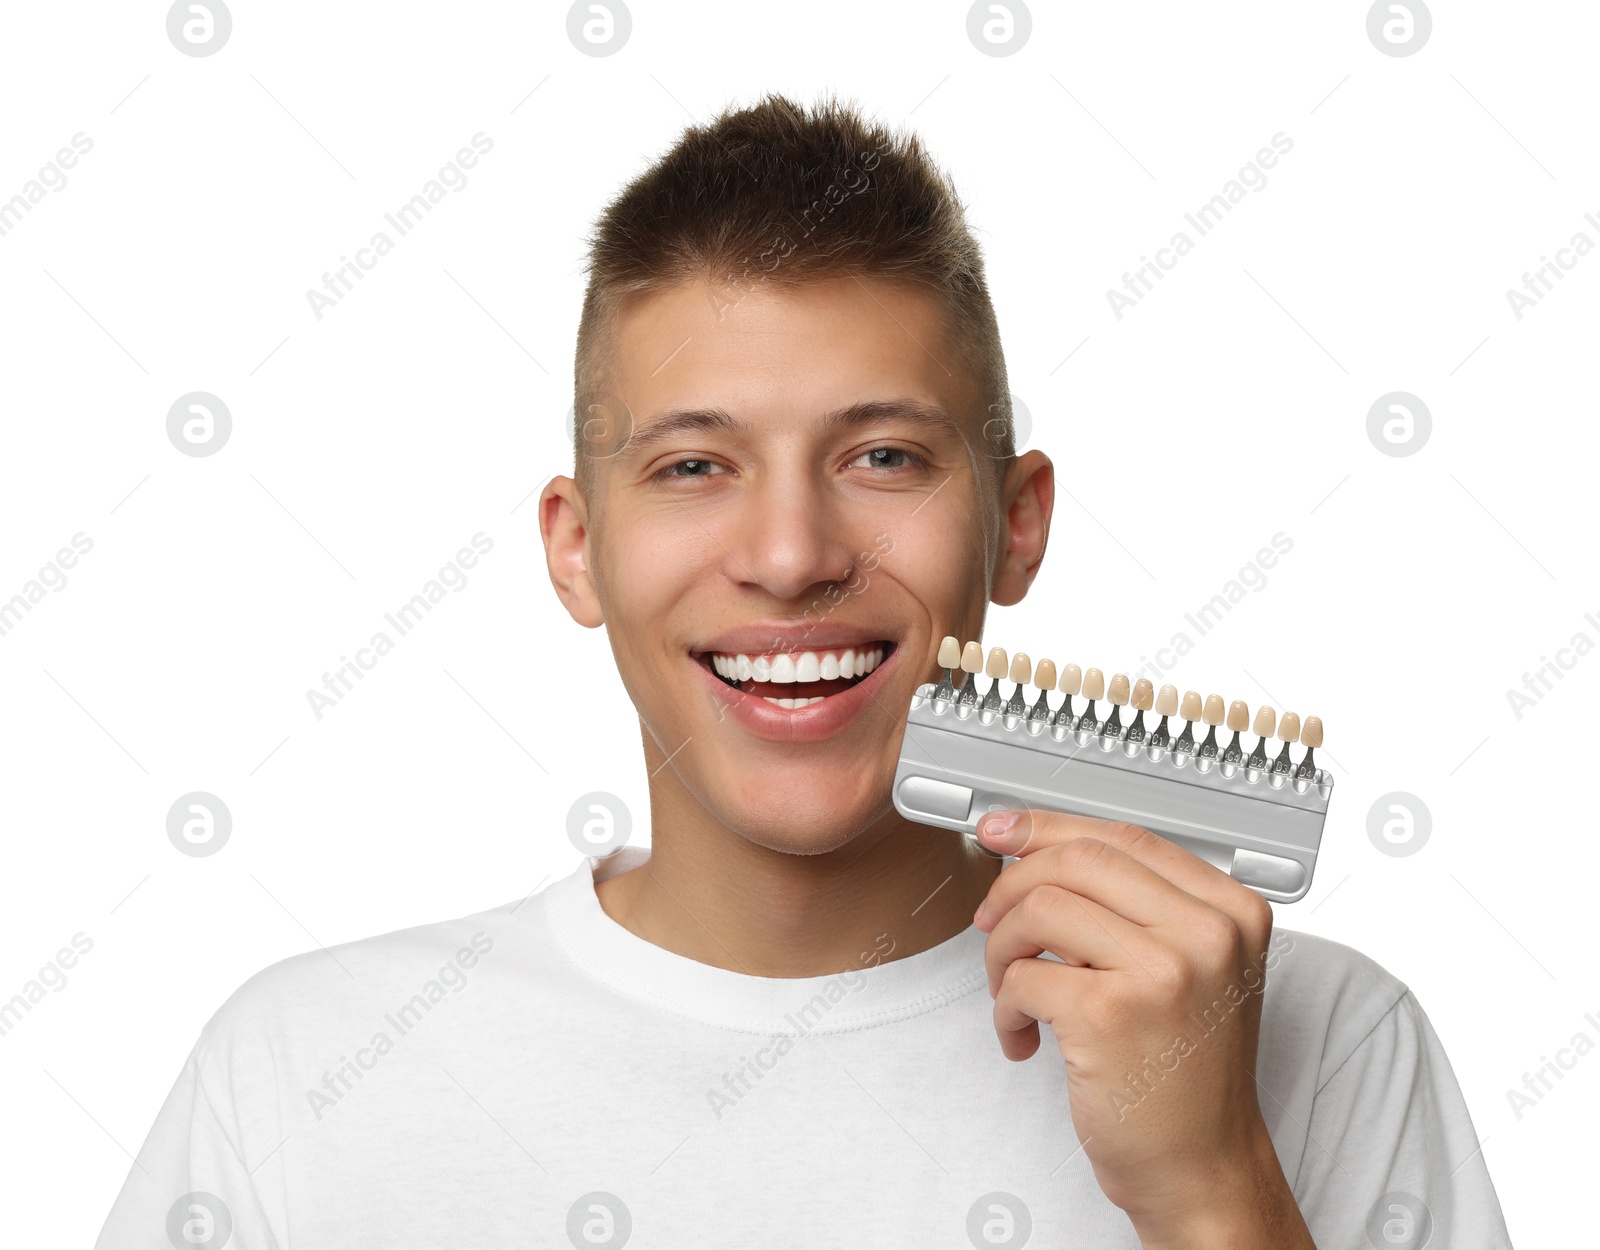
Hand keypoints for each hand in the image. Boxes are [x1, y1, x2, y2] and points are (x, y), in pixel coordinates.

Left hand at [971, 809, 1313, 1248]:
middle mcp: (1208, 932)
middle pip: (1077, 859)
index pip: (1124, 836)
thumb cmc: (1185, 1072)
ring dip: (1002, 949)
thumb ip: (1137, 906)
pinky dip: (1004, 1007)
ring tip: (1010, 989)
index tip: (1001, 830)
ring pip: (1039, 908)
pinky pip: (1022, 975)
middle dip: (1013, 884)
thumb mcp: (1192, 969)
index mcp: (1231, 910)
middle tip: (990, 920)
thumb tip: (1037, 844)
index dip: (1049, 827)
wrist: (1202, 1168)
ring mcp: (1163, 971)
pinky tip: (1024, 1038)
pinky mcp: (1110, 1013)